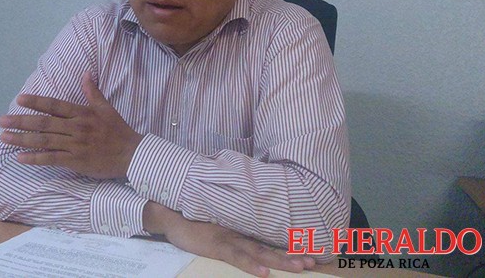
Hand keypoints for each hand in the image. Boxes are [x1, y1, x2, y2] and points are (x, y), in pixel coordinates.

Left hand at [0, 71, 142, 178]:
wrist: (131, 154)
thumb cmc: (118, 131)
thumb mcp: (106, 108)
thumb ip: (93, 92)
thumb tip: (86, 73)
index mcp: (82, 113)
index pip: (55, 105)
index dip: (36, 102)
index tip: (20, 100)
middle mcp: (76, 127)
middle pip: (44, 123)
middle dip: (21, 121)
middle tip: (2, 120)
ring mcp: (75, 145)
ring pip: (44, 141)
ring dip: (22, 139)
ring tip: (4, 137)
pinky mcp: (75, 161)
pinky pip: (51, 159)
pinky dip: (35, 158)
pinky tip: (20, 157)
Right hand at [143, 202, 314, 276]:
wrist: (170, 212)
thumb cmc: (192, 219)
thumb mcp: (216, 223)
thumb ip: (232, 227)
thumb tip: (249, 236)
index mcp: (239, 227)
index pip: (267, 238)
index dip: (288, 245)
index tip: (309, 251)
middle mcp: (238, 231)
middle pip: (269, 245)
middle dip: (292, 254)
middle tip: (314, 261)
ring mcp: (228, 237)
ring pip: (259, 251)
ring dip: (280, 260)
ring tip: (300, 267)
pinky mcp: (215, 244)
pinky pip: (236, 256)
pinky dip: (251, 264)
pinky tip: (264, 272)